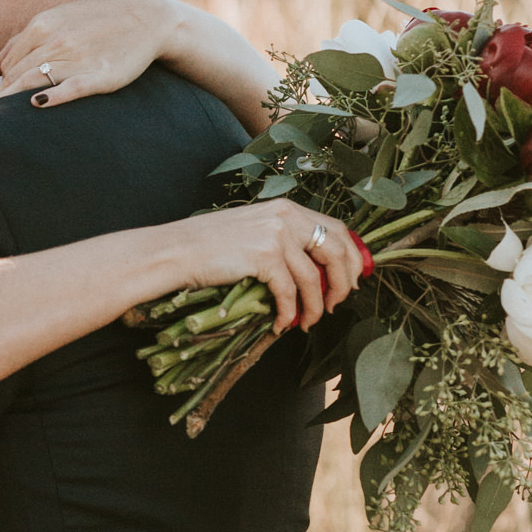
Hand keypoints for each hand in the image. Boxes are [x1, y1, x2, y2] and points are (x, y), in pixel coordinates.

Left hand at [0, 0, 185, 105]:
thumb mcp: (56, 20)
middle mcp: (54, 41)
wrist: (145, 19)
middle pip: (15, 75)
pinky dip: (51, 96)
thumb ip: (21, 42)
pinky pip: (69, 88)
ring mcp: (76, 58)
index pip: (8, 64)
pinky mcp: (99, 76)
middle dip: (1, 98)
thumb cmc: (96, 22)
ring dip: (12, 101)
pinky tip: (38, 104)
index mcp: (41, 26)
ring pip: (33, 81)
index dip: (0, 86)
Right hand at [173, 202, 365, 332]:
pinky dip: (290, 312)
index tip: (353, 279)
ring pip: (314, 278)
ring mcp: (276, 235)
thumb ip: (285, 240)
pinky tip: (282, 323)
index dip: (352, 257)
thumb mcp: (254, 231)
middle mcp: (286, 216)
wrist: (178, 250)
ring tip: (308, 322)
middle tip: (338, 303)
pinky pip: (289, 292)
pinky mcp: (264, 256)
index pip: (337, 228)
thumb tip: (315, 269)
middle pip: (336, 251)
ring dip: (316, 306)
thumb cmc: (211, 245)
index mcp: (286, 208)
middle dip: (343, 282)